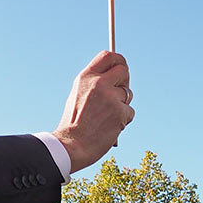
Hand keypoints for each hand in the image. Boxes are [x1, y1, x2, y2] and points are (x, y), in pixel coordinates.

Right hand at [53, 51, 134, 172]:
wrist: (72, 145)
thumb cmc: (73, 124)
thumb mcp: (77, 95)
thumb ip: (94, 84)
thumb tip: (114, 78)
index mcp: (86, 77)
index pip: (108, 56)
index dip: (119, 60)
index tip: (122, 67)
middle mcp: (99, 83)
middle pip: (124, 71)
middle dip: (125, 81)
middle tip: (120, 93)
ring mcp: (111, 98)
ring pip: (128, 94)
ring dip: (122, 105)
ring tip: (106, 117)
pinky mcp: (120, 113)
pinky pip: (130, 112)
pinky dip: (123, 120)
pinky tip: (110, 127)